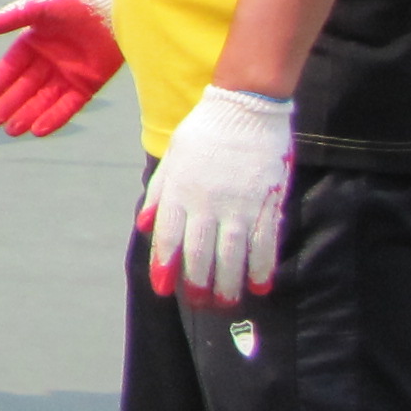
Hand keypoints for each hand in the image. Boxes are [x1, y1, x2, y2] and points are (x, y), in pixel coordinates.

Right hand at [0, 0, 120, 136]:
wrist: (116, 6)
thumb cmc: (75, 0)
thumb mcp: (38, 6)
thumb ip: (9, 18)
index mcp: (34, 42)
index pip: (10, 68)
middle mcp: (49, 61)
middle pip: (24, 88)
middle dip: (8, 105)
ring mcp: (69, 74)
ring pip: (44, 100)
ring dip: (27, 115)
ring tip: (11, 131)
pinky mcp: (89, 84)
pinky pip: (69, 105)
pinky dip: (54, 118)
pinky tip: (38, 130)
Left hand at [140, 86, 293, 306]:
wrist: (245, 106)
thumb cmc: (205, 132)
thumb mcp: (172, 158)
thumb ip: (159, 194)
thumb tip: (144, 226)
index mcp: (181, 191)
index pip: (169, 237)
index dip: (165, 265)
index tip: (163, 288)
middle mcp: (207, 202)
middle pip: (200, 253)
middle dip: (197, 283)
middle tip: (199, 304)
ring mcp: (239, 204)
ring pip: (232, 254)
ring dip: (228, 283)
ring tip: (226, 304)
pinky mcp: (267, 202)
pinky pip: (264, 242)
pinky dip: (261, 267)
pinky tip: (259, 286)